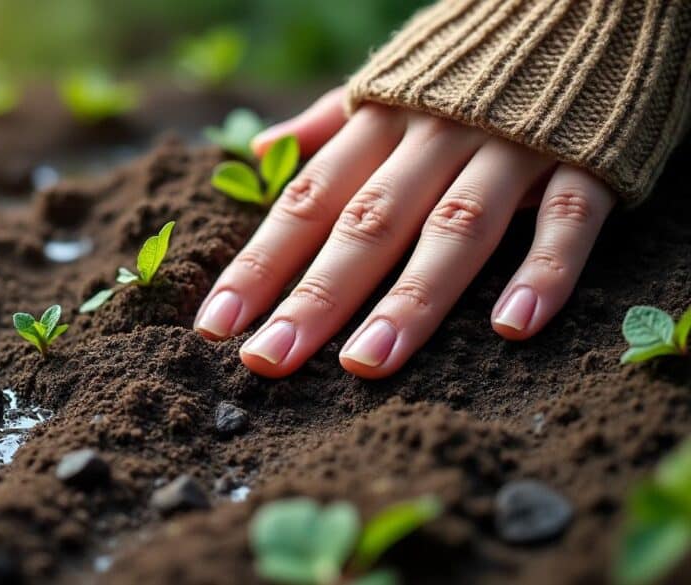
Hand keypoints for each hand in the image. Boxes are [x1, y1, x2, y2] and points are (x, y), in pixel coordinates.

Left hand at [194, 88, 615, 378]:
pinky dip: (544, 269)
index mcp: (381, 120)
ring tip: (366, 365)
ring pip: (454, 227)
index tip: (215, 326)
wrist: (578, 1)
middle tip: (266, 361)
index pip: (308, 201)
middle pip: (367, 224)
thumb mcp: (388, 79)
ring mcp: (510, 148)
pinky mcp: (583, 158)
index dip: (259, 264)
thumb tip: (259, 151)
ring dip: (410, 300)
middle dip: (315, 296)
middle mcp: (435, 136)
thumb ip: (326, 123)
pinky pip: (565, 217)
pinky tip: (513, 327)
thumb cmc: (465, 58)